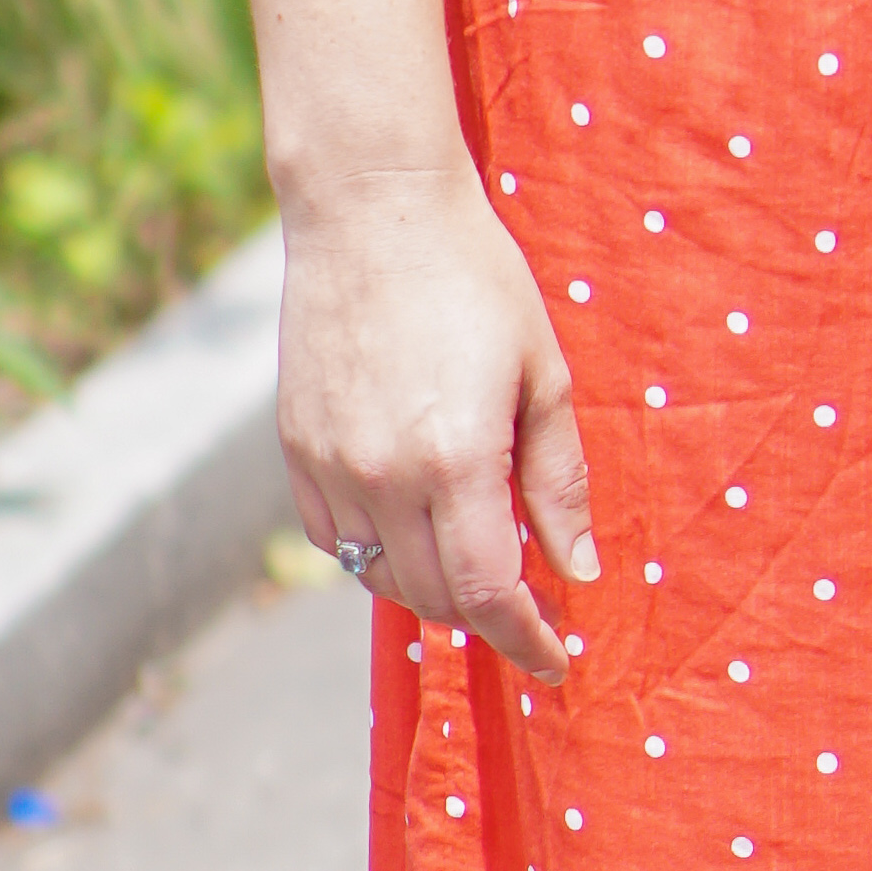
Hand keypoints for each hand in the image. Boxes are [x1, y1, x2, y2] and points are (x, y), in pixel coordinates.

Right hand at [276, 165, 597, 676]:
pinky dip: (377, 555)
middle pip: (435, 597)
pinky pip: (335, 539)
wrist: (372, 209)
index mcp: (455, 460)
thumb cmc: (474, 279)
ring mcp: (330, 466)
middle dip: (488, 617)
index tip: (555, 661)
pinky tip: (413, 529)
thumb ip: (558, 482)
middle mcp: (383, 476)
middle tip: (530, 607)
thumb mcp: (542, 375)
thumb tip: (576, 569)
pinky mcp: (295, 449)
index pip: (487, 593)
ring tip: (477, 567)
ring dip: (434, 590)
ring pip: (381, 576)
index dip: (525, 640)